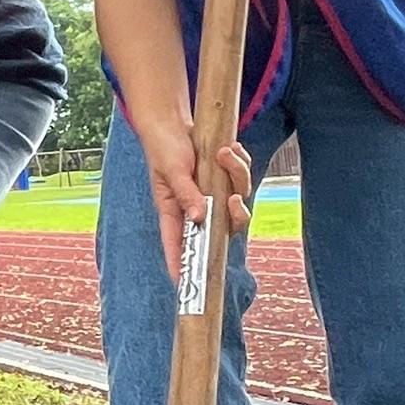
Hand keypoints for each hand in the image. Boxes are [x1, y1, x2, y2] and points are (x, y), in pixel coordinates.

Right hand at [135, 122, 256, 275]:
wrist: (171, 122)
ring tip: (223, 153)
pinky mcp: (223, 178)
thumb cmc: (163, 148)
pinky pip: (241, 177)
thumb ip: (186, 194)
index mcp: (174, 210)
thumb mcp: (172, 170)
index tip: (185, 282)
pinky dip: (239, 161)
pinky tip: (229, 148)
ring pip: (238, 198)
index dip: (183, 264)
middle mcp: (196, 206)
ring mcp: (212, 192)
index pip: (178, 243)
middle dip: (235, 214)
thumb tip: (200, 217)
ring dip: (236, 173)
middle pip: (224, 226)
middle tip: (233, 200)